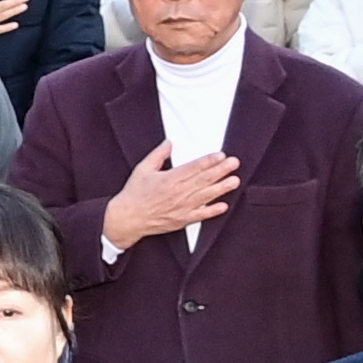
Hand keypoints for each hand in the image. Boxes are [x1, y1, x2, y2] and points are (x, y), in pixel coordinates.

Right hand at [105, 140, 239, 243]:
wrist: (128, 218)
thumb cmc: (135, 195)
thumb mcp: (143, 169)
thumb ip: (158, 155)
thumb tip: (169, 143)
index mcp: (169, 179)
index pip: (194, 167)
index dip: (209, 161)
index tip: (221, 156)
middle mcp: (178, 193)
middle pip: (204, 179)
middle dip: (221, 170)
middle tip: (234, 163)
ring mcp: (182, 207)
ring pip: (206, 196)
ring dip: (222, 188)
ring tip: (234, 181)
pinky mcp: (182, 220)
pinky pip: (201, 215)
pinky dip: (213, 211)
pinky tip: (223, 206)